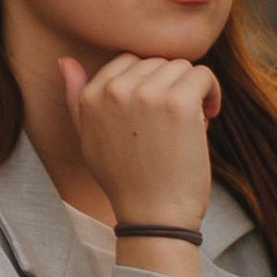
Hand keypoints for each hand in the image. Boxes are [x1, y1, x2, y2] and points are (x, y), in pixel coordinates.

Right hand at [60, 53, 219, 234]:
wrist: (153, 217)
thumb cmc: (125, 182)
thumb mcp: (88, 140)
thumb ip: (76, 97)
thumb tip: (65, 60)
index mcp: (92, 96)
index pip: (128, 61)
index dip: (150, 83)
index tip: (159, 109)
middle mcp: (115, 90)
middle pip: (157, 62)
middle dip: (170, 86)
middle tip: (176, 122)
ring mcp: (147, 94)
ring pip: (181, 66)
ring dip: (192, 90)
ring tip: (191, 121)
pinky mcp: (179, 102)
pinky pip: (203, 75)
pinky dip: (212, 92)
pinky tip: (209, 115)